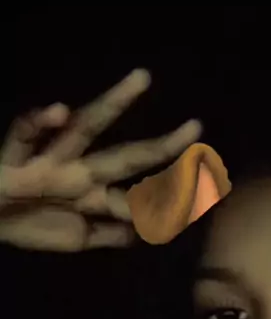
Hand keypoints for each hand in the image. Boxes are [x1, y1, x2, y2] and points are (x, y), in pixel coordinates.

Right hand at [0, 69, 200, 250]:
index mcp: (97, 193)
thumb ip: (110, 234)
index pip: (141, 194)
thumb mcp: (78, 238)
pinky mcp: (18, 158)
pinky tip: (59, 112)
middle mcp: (82, 173)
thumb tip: (143, 233)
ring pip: (87, 128)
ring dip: (113, 104)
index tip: (205, 192)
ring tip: (141, 80)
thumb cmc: (32, 223)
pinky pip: (27, 131)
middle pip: (128, 155)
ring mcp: (53, 162)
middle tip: (197, 127)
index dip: (171, 197)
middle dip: (162, 146)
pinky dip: (41, 121)